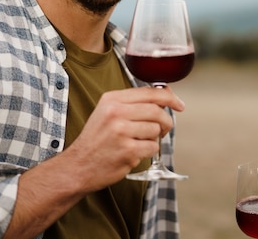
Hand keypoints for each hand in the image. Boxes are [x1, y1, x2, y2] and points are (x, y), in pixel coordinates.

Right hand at [61, 85, 184, 190]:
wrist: (78, 166)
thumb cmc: (96, 140)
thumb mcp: (107, 112)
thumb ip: (133, 103)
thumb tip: (165, 94)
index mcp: (112, 99)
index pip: (150, 92)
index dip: (170, 97)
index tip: (179, 104)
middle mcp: (116, 112)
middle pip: (157, 111)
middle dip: (166, 122)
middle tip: (164, 129)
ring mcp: (121, 131)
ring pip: (156, 130)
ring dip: (154, 138)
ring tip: (138, 142)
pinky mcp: (127, 150)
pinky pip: (153, 147)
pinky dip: (148, 151)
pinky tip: (134, 153)